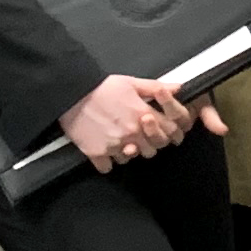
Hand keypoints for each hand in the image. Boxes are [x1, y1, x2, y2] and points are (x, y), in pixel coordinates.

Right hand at [59, 73, 195, 169]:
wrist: (72, 93)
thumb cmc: (103, 87)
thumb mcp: (132, 82)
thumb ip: (156, 88)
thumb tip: (179, 88)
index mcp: (143, 115)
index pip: (169, 132)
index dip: (168, 132)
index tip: (162, 130)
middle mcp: (132, 133)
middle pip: (152, 150)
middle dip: (149, 144)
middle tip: (139, 136)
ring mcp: (115, 146)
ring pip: (130, 159)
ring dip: (128, 152)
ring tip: (120, 140)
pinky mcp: (97, 154)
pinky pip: (108, 167)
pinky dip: (107, 161)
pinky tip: (104, 149)